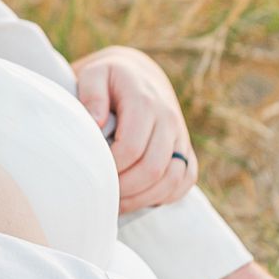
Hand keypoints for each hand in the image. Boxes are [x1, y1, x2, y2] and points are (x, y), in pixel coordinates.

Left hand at [73, 45, 196, 212]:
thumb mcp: (95, 75)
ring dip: (143, 198)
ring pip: (172, 179)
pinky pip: (185, 181)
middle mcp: (168, 119)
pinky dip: (165, 196)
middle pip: (152, 168)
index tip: (92, 173)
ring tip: (116, 203)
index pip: (131, 147)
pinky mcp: (186, 149)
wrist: (138, 76)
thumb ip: (91, 94)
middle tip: (102, 193)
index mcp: (144, 101)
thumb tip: (96, 122)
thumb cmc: (109, 79)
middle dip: (125, 188)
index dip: (111, 167)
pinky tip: (139, 198)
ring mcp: (180, 136)